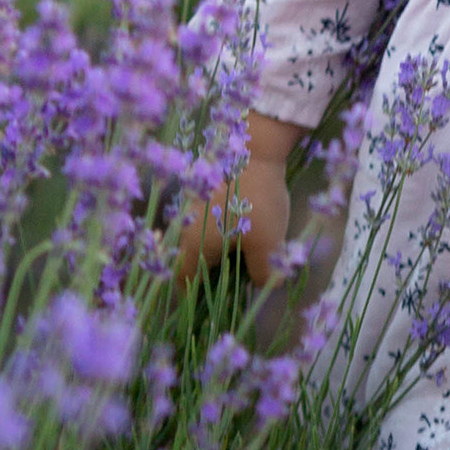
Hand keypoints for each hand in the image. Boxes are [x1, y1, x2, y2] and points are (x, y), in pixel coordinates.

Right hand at [173, 112, 304, 291]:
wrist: (252, 147)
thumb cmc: (256, 201)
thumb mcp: (268, 244)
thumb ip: (264, 273)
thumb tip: (265, 285)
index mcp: (192, 247)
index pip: (182, 283)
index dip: (194, 297)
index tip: (213, 302)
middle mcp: (184, 229)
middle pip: (188, 261)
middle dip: (208, 273)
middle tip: (234, 279)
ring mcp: (190, 208)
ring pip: (198, 240)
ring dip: (215, 250)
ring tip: (242, 254)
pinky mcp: (202, 192)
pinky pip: (206, 221)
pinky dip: (219, 230)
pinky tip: (240, 227)